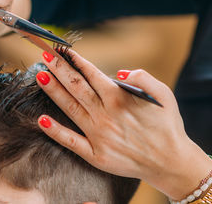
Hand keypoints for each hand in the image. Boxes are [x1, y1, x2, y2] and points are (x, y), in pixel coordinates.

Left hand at [35, 50, 211, 198]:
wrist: (171, 161)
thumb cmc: (167, 126)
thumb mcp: (164, 94)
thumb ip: (142, 78)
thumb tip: (119, 72)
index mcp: (120, 99)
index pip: (92, 74)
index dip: (76, 61)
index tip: (63, 50)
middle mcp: (106, 115)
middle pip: (77, 87)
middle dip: (60, 69)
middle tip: (45, 55)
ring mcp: (98, 135)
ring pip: (70, 108)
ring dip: (54, 91)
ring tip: (40, 76)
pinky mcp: (96, 155)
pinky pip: (71, 141)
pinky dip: (55, 131)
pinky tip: (41, 120)